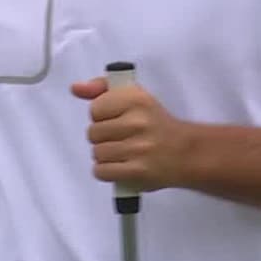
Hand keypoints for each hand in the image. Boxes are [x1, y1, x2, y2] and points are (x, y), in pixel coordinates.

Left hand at [70, 76, 196, 192]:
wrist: (186, 152)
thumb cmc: (155, 122)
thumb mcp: (133, 95)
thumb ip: (102, 88)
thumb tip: (75, 88)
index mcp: (136, 98)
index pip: (95, 109)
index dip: (103, 116)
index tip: (117, 119)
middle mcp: (137, 122)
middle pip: (93, 133)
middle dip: (103, 137)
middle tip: (121, 138)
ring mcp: (137, 148)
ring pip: (96, 153)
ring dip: (105, 155)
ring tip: (122, 153)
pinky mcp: (137, 172)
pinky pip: (101, 171)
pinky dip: (106, 171)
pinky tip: (119, 166)